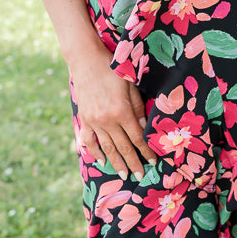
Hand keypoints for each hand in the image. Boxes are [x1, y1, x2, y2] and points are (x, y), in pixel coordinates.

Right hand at [67, 40, 156, 180]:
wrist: (86, 61)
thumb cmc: (112, 70)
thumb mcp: (131, 86)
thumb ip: (138, 109)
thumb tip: (144, 129)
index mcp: (122, 112)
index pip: (137, 138)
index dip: (146, 152)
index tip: (153, 162)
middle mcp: (107, 120)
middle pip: (123, 147)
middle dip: (133, 163)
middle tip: (141, 176)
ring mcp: (93, 121)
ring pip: (107, 147)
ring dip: (116, 162)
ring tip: (124, 174)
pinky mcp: (84, 118)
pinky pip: (89, 140)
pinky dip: (95, 152)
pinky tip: (101, 161)